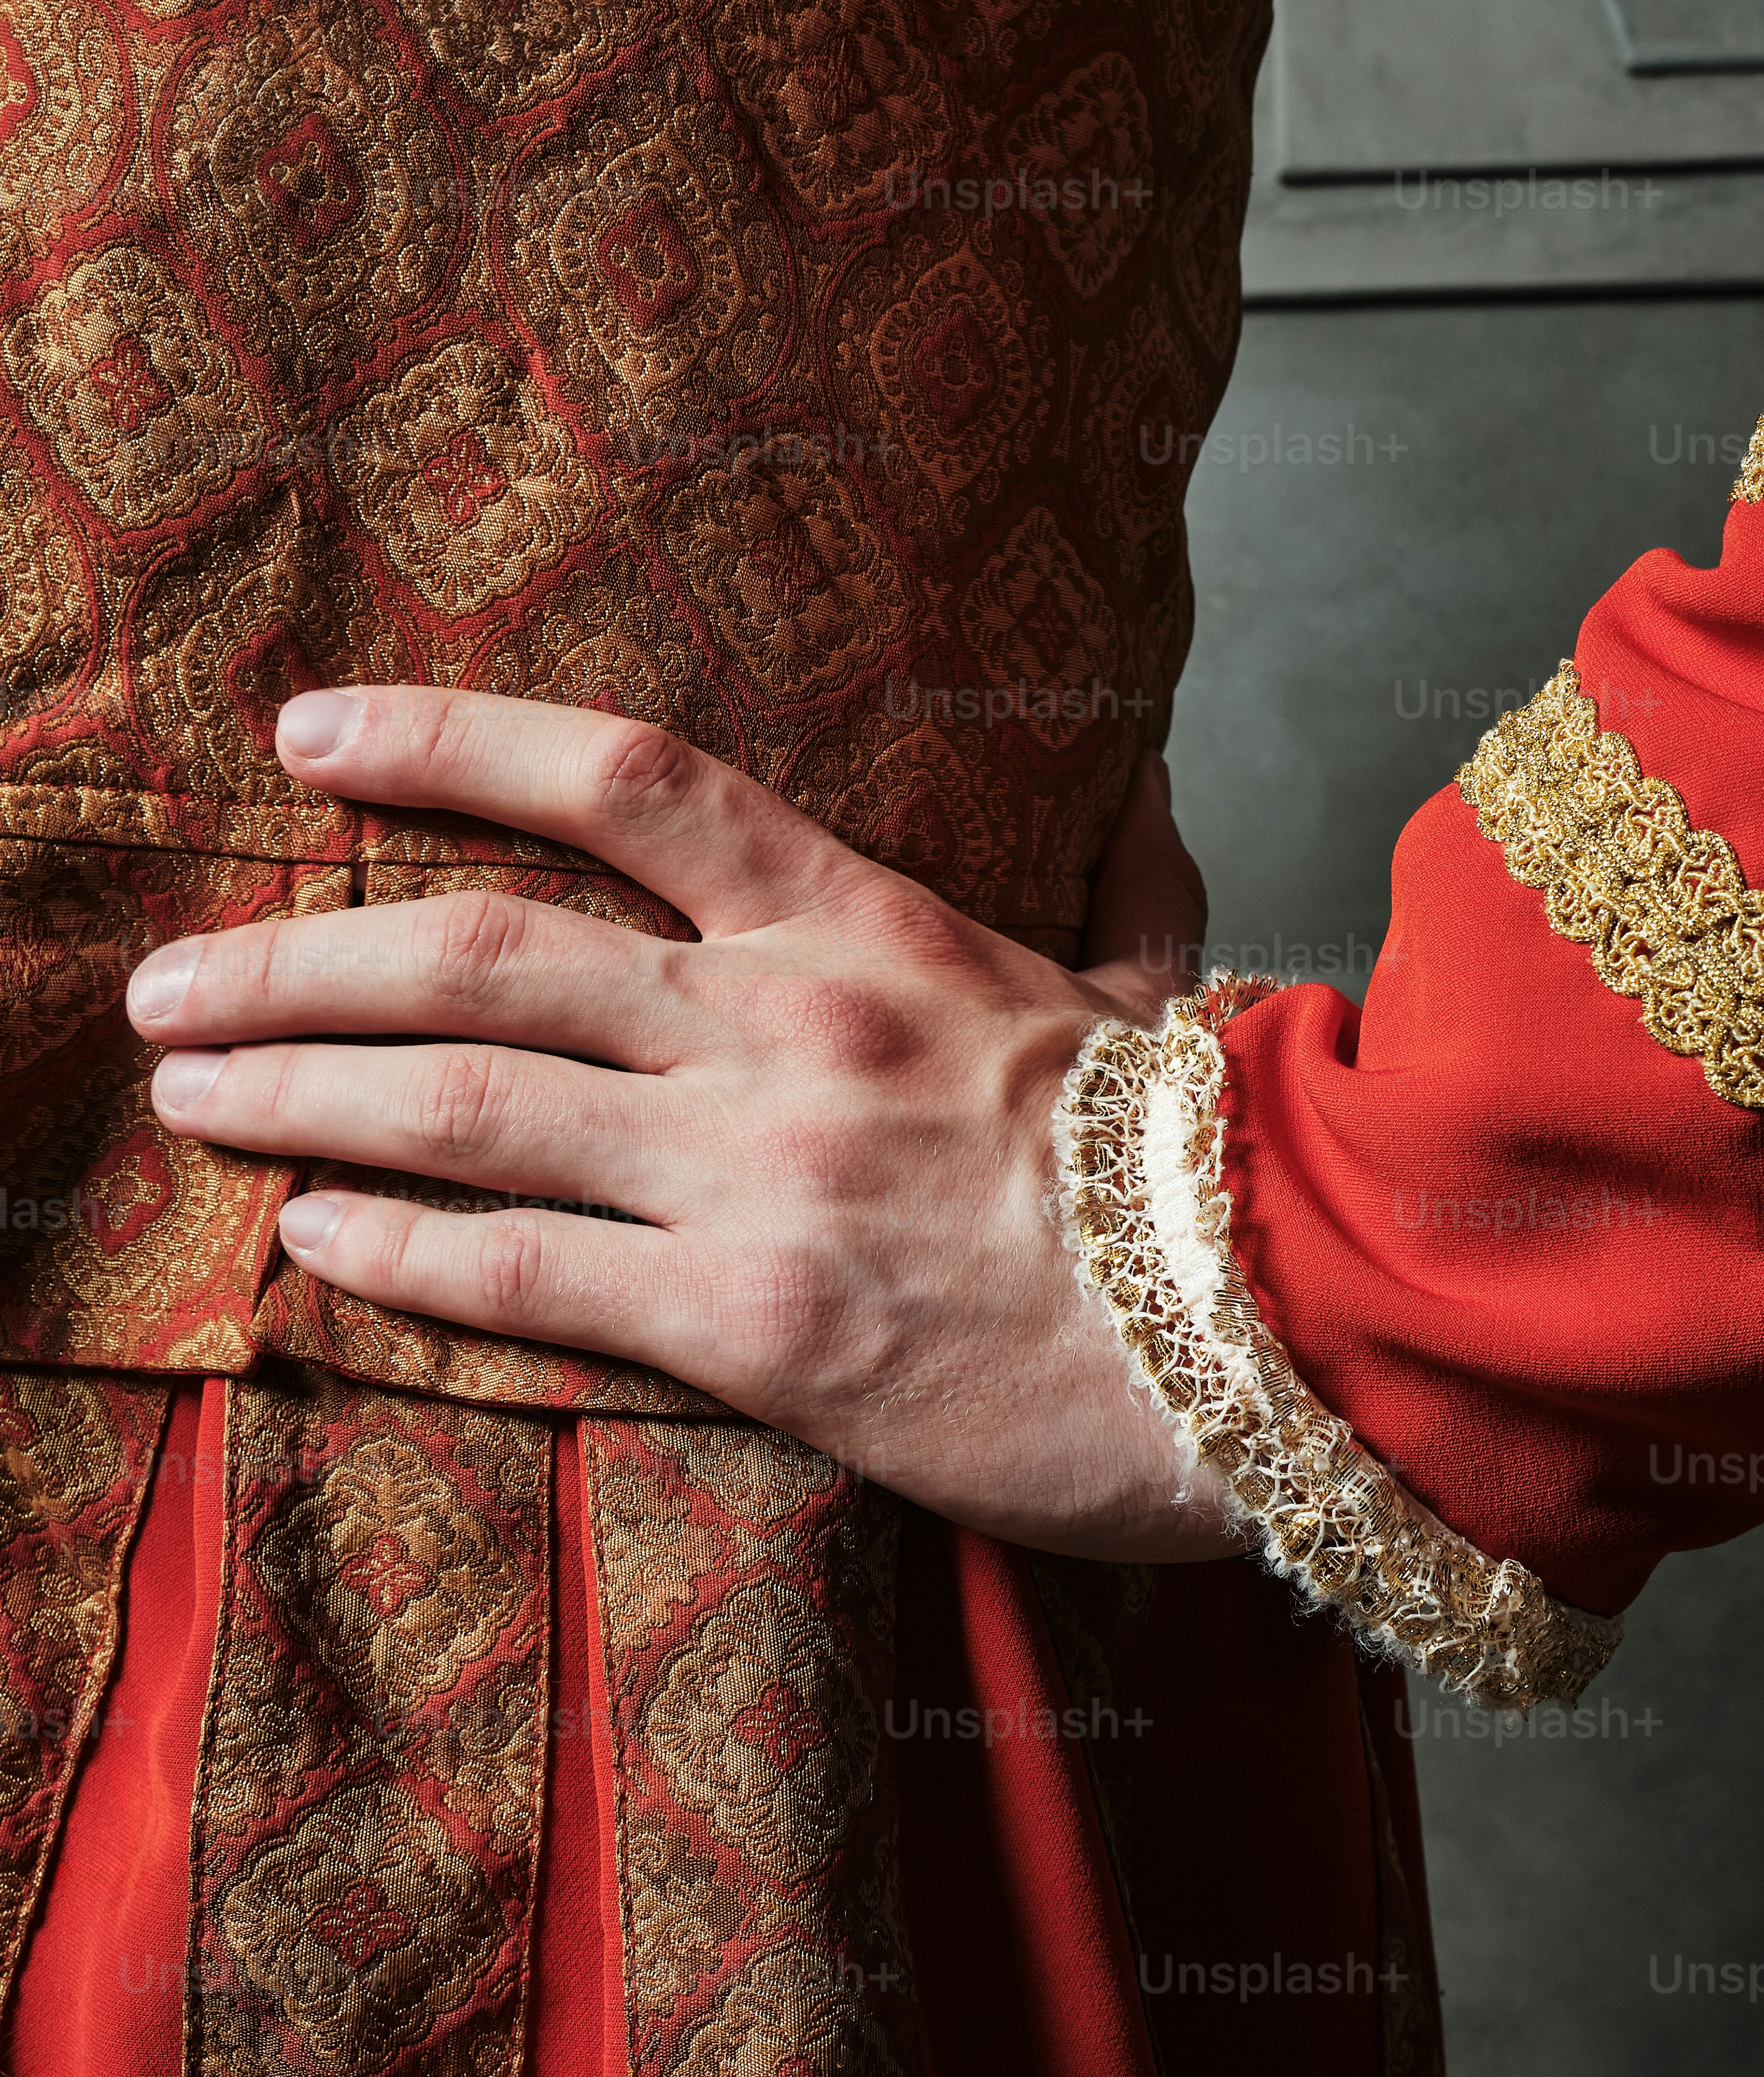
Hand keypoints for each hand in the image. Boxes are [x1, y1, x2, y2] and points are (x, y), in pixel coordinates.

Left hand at [125, 689, 1241, 1563]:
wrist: (1281, 1339)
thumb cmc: (1209, 1173)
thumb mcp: (1164, 997)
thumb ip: (1127, 882)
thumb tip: (1149, 779)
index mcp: (873, 929)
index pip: (625, 783)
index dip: (447, 742)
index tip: (310, 737)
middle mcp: (790, 1029)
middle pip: (482, 950)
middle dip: (296, 954)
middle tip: (169, 982)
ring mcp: (764, 1175)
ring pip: (472, 1103)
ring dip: (300, 1088)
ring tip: (186, 1089)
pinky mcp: (757, 1326)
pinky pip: (526, 1275)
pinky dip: (396, 1248)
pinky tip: (306, 1236)